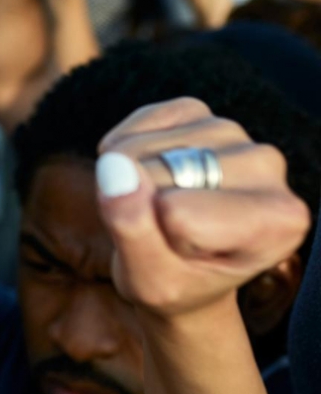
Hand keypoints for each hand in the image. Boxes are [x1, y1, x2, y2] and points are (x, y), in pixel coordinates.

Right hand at [95, 98, 309, 319]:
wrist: (181, 266)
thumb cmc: (176, 282)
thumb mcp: (151, 281)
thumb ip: (133, 231)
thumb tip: (114, 168)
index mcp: (279, 219)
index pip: (181, 215)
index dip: (160, 238)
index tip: (179, 253)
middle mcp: (268, 166)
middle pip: (159, 176)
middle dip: (139, 205)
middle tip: (161, 231)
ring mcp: (232, 132)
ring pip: (140, 149)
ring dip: (127, 180)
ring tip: (152, 207)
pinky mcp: (196, 111)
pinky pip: (135, 125)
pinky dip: (121, 152)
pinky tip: (141, 176)